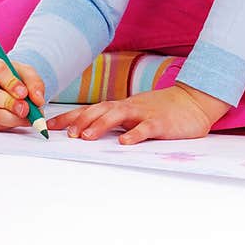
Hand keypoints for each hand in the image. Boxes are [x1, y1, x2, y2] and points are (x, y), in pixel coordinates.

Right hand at [0, 57, 45, 131]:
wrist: (3, 88)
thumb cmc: (10, 77)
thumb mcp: (24, 73)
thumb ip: (34, 82)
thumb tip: (38, 100)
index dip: (11, 82)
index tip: (24, 93)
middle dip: (9, 103)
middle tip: (26, 109)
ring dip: (11, 117)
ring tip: (26, 116)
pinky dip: (9, 124)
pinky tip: (19, 119)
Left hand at [48, 82, 230, 144]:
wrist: (195, 101)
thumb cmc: (163, 110)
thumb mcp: (137, 114)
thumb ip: (117, 121)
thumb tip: (89, 133)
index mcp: (122, 107)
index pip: (91, 110)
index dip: (70, 117)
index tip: (49, 126)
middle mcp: (130, 107)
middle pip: (101, 110)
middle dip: (80, 120)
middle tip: (64, 134)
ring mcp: (145, 113)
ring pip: (119, 115)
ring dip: (100, 125)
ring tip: (85, 137)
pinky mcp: (162, 123)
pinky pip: (146, 128)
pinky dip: (135, 134)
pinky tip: (124, 142)